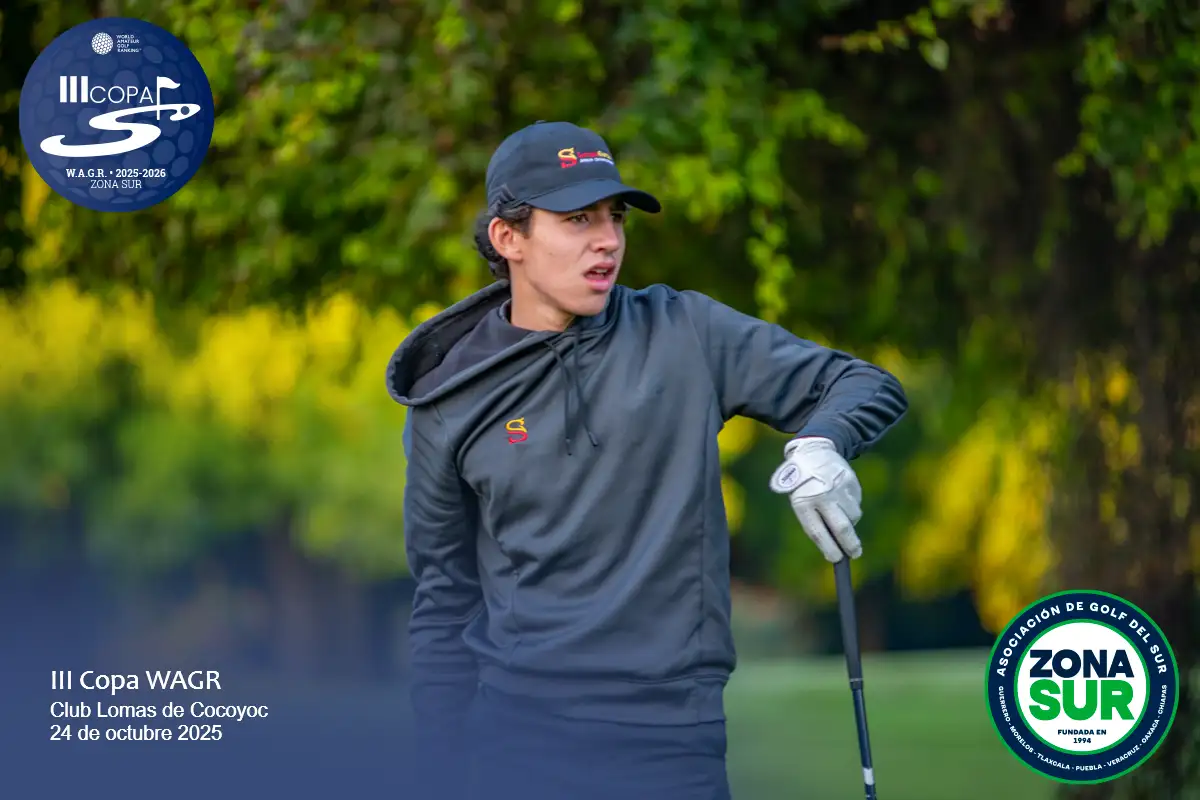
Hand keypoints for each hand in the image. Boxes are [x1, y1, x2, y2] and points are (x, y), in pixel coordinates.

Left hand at [768, 437, 862, 561]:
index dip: (828, 548)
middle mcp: (821, 495)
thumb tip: (834, 546)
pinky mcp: (851, 482)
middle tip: (855, 554)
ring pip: (853, 516)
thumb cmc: (804, 485)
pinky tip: (841, 497)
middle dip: (849, 544)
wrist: (814, 452)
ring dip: (850, 522)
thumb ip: (814, 521)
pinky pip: (856, 503)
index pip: (817, 532)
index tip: (836, 559)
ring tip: (839, 512)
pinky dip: (851, 506)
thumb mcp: (800, 501)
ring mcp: (838, 488)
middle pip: (841, 527)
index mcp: (803, 502)